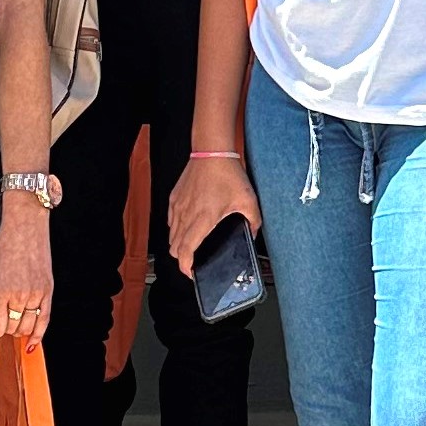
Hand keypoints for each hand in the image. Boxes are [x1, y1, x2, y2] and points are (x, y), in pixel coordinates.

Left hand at [0, 200, 54, 344]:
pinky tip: (31, 343)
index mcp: (1, 292)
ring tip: (15, 320)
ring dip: (19, 330)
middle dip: (5, 327)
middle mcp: (19, 296)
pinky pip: (45, 320)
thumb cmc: (3, 247)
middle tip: (3, 317)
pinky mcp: (48, 291)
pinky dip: (37, 335)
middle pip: (11, 328)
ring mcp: (36, 294)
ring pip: (27, 328)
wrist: (26, 228)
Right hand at [167, 155, 260, 276]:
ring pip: (171, 236)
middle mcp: (186, 215)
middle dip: (182, 259)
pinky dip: (177, 229)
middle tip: (195, 261)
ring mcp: (178, 207)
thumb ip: (253, 222)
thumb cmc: (228, 174)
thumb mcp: (249, 201)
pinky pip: (171, 221)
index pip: (185, 251)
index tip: (192, 273)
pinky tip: (190, 226)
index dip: (186, 267)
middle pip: (174, 248)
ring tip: (192, 246)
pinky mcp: (174, 199)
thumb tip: (252, 234)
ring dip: (179, 244)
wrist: (212, 152)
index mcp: (203, 219)